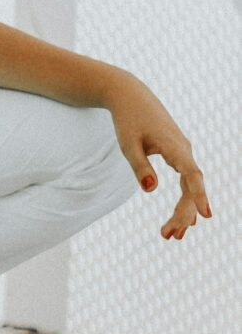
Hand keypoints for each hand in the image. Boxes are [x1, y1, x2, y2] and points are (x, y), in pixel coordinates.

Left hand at [105, 72, 211, 239]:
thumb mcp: (128, 144)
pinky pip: (186, 180)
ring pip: (189, 186)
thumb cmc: (127, 120)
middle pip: (191, 187)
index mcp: (174, 147)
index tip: (206, 216)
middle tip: (168, 236)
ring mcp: (182, 152)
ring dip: (183, 210)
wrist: (129, 97)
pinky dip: (183, 199)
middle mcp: (184, 150)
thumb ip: (140, 167)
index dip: (200, 195)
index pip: (192, 175)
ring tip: (172, 236)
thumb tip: (151, 190)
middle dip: (182, 213)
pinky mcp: (177, 154)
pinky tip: (181, 218)